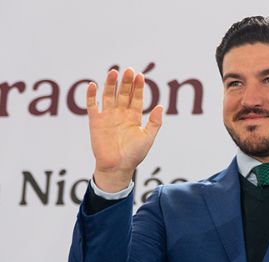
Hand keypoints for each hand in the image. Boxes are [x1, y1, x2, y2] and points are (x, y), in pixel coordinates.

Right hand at [86, 67, 162, 190]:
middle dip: (126, 82)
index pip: (137, 98)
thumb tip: (161, 106)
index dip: (138, 87)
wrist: (117, 167)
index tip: (140, 76)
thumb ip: (154, 122)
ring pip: (108, 96)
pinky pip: (92, 105)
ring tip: (113, 72)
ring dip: (110, 84)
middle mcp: (121, 114)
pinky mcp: (95, 121)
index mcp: (134, 117)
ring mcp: (108, 116)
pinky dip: (91, 95)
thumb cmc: (134, 155)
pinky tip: (93, 85)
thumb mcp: (148, 138)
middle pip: (123, 94)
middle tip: (129, 70)